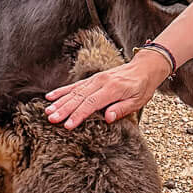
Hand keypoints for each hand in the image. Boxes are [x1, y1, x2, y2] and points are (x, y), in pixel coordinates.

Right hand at [46, 52, 169, 127]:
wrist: (144, 68)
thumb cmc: (142, 87)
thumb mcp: (138, 101)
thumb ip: (122, 109)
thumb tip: (108, 118)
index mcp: (113, 89)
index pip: (92, 103)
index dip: (78, 115)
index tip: (68, 125)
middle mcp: (101, 82)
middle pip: (79, 97)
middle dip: (64, 109)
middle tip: (51, 119)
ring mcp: (95, 79)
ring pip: (74, 91)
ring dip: (60, 102)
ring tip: (48, 111)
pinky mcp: (92, 79)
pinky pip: (75, 85)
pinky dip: (62, 91)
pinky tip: (50, 97)